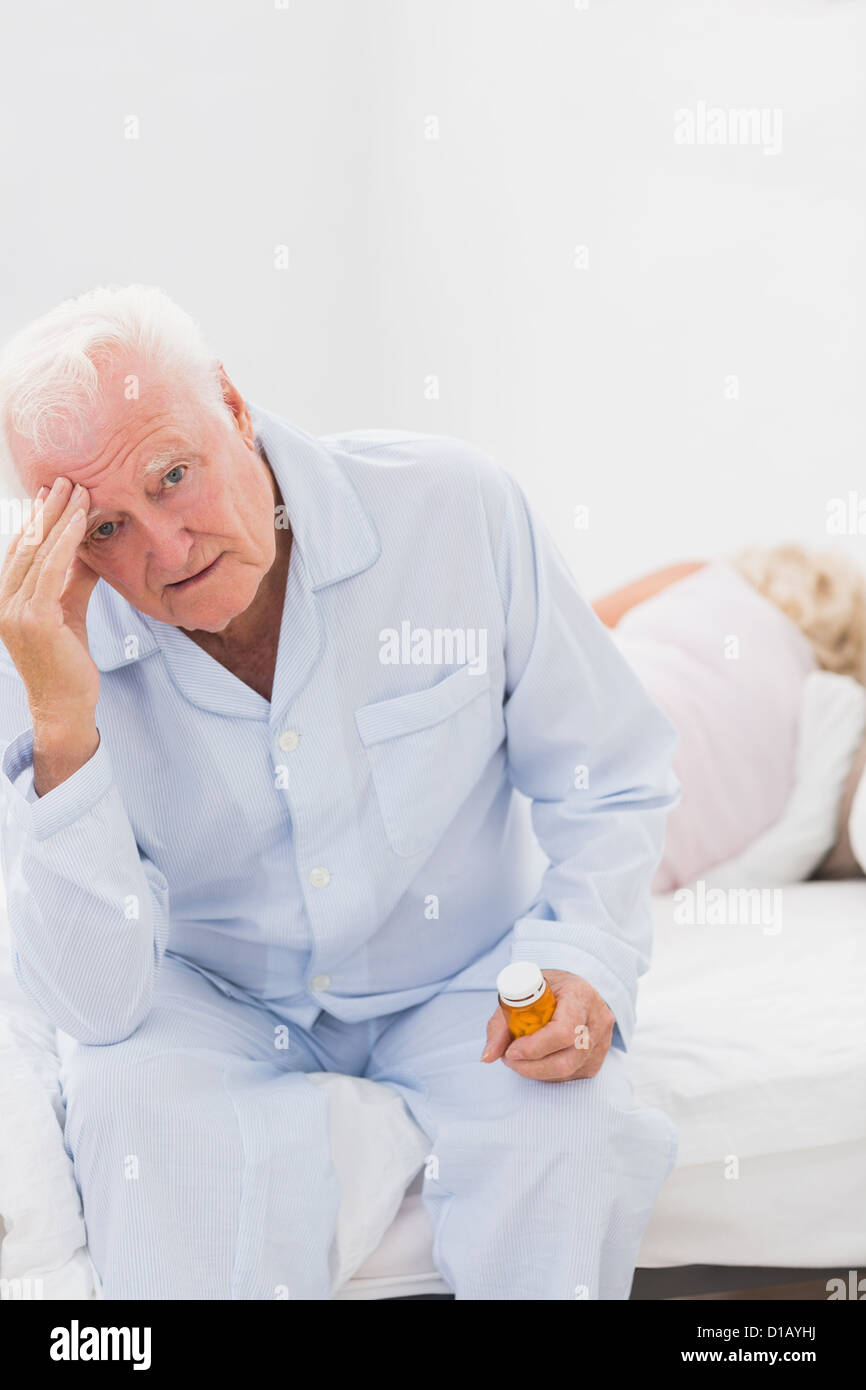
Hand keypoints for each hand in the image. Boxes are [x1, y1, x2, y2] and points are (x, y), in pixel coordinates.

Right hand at [0, 477, 100, 725]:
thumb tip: (89, 546)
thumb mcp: (69, 609)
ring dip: (60, 519)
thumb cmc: (67, 660)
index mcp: (4, 598)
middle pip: (26, 545)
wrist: (65, 705)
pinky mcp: (33, 619)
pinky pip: (51, 572)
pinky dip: (66, 543)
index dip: (36, 519)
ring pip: (38, 553)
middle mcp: (1, 602)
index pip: (20, 550)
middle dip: (48, 510)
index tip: (53, 492)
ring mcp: (12, 610)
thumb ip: (74, 578)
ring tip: (79, 492)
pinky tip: (81, 523)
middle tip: (67, 479)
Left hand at [481, 969, 615, 1080]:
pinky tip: (537, 1061)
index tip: (511, 1050)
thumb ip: (501, 1025)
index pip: (564, 1031)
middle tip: (509, 1059)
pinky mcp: (598, 1058)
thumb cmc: (544, 990)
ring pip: (569, 1071)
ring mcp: (602, 1041)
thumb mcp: (520, 995)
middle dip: (531, 1066)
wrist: (573, 989)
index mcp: (580, 995)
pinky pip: (572, 1075)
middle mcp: (597, 1019)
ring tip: (519, 1059)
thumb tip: (487, 1057)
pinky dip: (548, 1073)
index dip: (535, 1047)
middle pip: (567, 1059)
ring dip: (537, 1072)